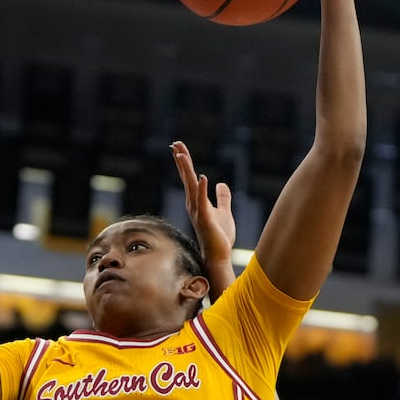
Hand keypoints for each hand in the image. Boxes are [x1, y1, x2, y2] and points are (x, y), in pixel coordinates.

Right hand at [173, 140, 234, 264]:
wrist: (218, 256)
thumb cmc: (219, 236)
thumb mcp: (224, 212)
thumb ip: (222, 198)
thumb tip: (221, 184)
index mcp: (196, 201)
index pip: (190, 177)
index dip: (185, 162)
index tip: (178, 147)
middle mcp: (193, 204)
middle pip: (187, 178)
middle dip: (182, 160)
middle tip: (175, 144)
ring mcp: (197, 211)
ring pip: (191, 186)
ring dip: (186, 170)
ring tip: (181, 154)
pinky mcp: (205, 219)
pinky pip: (202, 201)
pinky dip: (202, 189)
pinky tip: (203, 176)